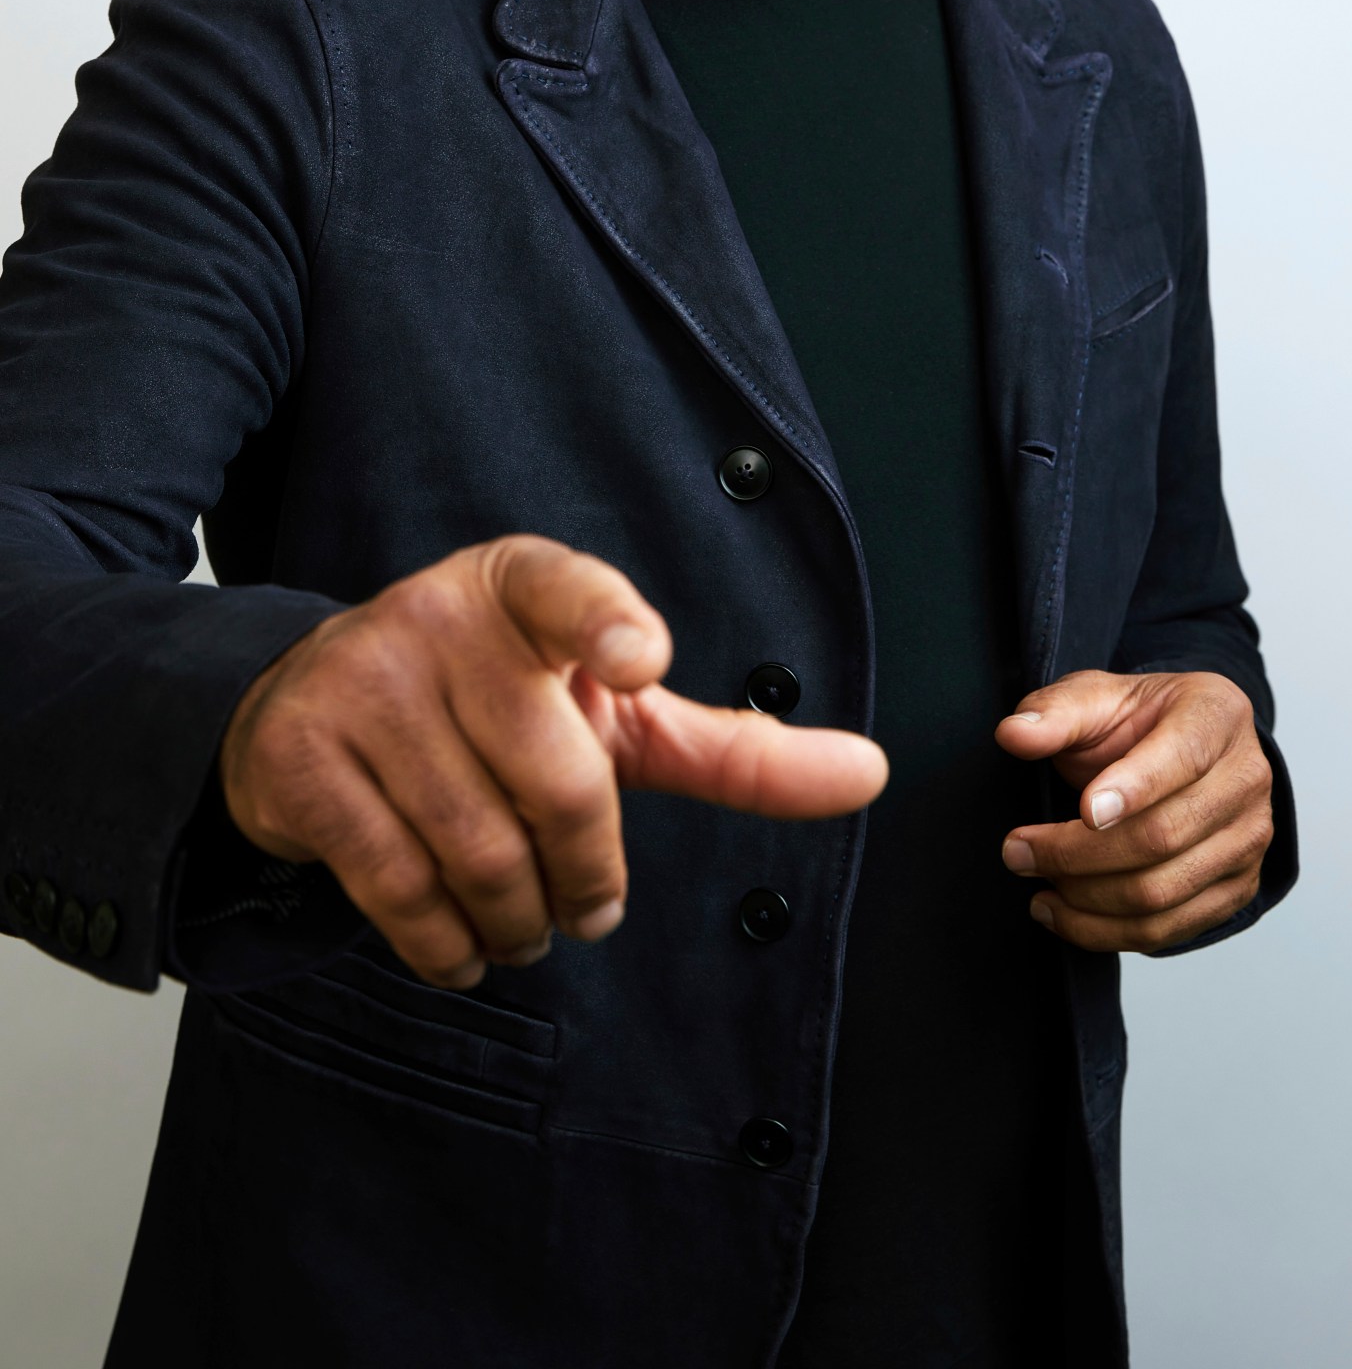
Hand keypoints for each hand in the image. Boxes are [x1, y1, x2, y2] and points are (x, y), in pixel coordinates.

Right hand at [221, 535, 886, 988]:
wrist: (307, 708)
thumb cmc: (493, 708)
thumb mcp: (606, 712)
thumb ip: (731, 748)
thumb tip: (871, 774)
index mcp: (522, 585)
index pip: (573, 590)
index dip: (607, 623)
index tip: (643, 658)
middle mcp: (438, 617)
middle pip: (559, 781)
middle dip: (587, 874)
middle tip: (588, 909)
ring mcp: (361, 682)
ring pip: (479, 850)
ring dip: (518, 922)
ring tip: (523, 927)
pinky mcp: (301, 760)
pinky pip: (397, 886)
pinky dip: (444, 945)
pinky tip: (458, 946)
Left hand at [994, 669, 1272, 952]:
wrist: (1177, 748)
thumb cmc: (1136, 722)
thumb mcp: (1094, 697)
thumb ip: (1054, 713)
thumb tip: (1013, 735)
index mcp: (1216, 715)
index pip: (1184, 757)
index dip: (1134, 788)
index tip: (1083, 812)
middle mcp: (1246, 779)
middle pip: (1164, 836)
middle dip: (1078, 853)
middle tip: (1017, 851)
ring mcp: (1248, 840)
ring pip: (1162, 892)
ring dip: (1085, 899)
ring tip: (1036, 885)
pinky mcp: (1236, 889)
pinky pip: (1169, 929)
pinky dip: (1106, 931)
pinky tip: (1063, 912)